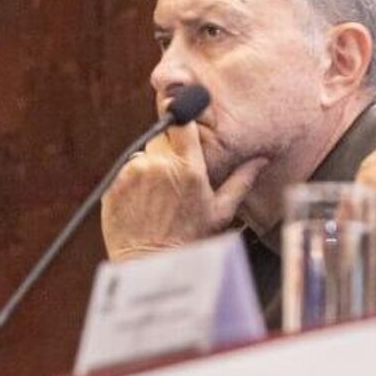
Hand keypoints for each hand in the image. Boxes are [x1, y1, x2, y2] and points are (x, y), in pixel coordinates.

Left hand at [100, 123, 267, 258]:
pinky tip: (143, 205)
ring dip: (150, 169)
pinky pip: (125, 174)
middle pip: (161, 140)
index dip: (180, 113)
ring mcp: (133, 174)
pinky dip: (132, 184)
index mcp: (188, 167)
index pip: (181, 120)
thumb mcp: (221, 212)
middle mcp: (159, 165)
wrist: (151, 265)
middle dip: (168, 154)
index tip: (180, 109)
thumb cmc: (191, 239)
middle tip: (174, 183)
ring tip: (158, 199)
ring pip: (143, 157)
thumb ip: (241, 180)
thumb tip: (261, 159)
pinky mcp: (113, 186)